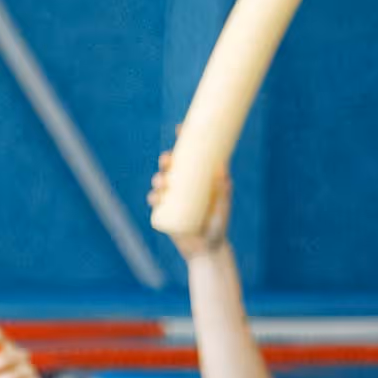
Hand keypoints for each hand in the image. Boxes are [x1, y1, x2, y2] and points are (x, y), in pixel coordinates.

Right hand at [148, 141, 228, 260]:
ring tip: (163, 183)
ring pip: (160, 183)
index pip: (190, 157)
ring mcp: (172, 199)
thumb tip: (222, 169)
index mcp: (198, 180)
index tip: (180, 128)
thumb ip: (224, 190)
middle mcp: (184, 187)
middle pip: (171, 168)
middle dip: (166, 161)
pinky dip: (153, 197)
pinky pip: (155, 201)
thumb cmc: (218, 226)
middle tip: (168, 161)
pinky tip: (156, 197)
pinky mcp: (164, 213)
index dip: (184, 141)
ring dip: (158, 179)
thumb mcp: (223, 206)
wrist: (207, 249)